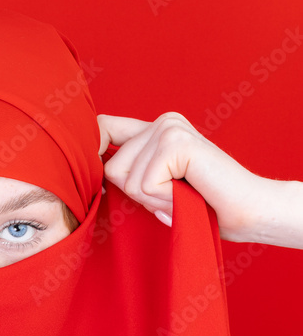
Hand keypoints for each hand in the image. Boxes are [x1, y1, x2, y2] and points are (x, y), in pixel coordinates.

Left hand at [96, 111, 270, 241]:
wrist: (248, 213)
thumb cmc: (204, 207)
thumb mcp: (158, 189)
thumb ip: (131, 175)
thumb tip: (87, 175)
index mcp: (155, 129)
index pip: (102, 129)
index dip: (93, 155)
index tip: (103, 187)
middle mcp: (162, 122)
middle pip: (110, 167)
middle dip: (136, 196)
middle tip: (173, 198)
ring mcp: (170, 129)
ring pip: (125, 180)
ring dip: (153, 201)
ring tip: (184, 197)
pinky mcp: (177, 143)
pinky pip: (144, 185)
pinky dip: (165, 201)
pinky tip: (190, 195)